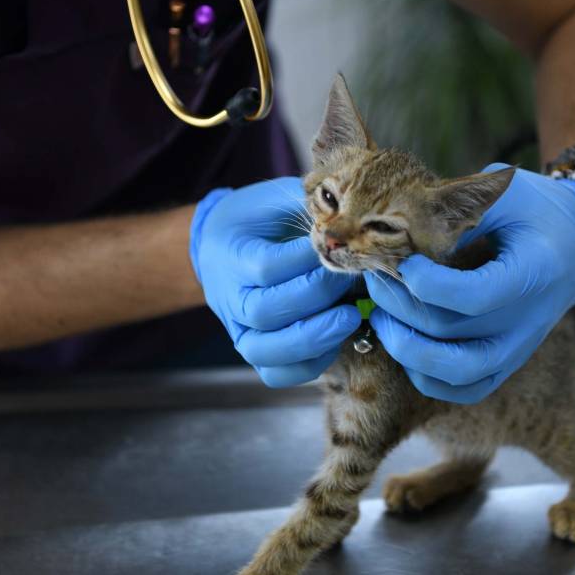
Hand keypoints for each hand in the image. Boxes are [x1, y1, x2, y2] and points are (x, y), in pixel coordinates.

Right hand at [190, 178, 360, 386]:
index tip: (337, 246)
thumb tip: (351, 219)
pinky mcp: (253, 350)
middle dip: (317, 297)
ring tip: (351, 317)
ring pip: (267, 351)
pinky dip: (308, 366)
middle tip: (350, 280)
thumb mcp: (276, 200)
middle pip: (266, 312)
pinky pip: (275, 374)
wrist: (222, 246)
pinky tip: (335, 340)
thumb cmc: (258, 219)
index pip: (266, 266)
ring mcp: (238, 329)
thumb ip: (305, 208)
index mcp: (229, 254)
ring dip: (314, 338)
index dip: (305, 260)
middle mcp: (228, 298)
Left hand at [365, 164, 574, 403]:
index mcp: (533, 272)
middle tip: (375, 277)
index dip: (427, 284)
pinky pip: (466, 389)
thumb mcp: (504, 193)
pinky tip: (404, 343)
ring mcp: (519, 347)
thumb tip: (402, 233)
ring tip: (381, 315)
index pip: (473, 296)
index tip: (405, 261)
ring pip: (456, 373)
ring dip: (407, 348)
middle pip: (453, 334)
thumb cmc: (535, 209)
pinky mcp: (508, 362)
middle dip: (400, 307)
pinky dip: (427, 377)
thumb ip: (460, 212)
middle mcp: (528, 320)